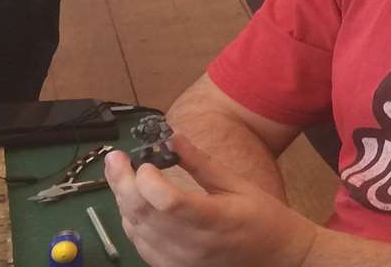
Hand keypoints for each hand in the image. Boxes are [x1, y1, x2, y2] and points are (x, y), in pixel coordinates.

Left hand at [105, 132, 315, 266]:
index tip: (144, 160)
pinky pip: (141, 246)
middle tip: (114, 158)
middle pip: (143, 214)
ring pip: (136, 231)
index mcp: (213, 219)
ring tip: (122, 176)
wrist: (276, 258)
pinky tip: (134, 205)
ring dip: (124, 201)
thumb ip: (201, 163)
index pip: (167, 201)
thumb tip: (173, 137)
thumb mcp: (236, 184)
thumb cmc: (261, 217)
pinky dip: (132, 223)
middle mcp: (192, 245)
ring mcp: (181, 262)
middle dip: (122, 182)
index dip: (147, 179)